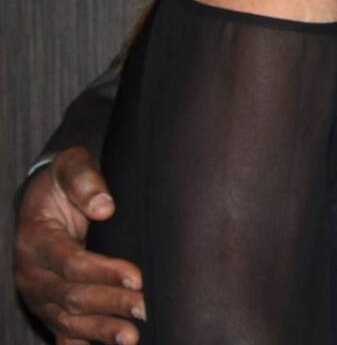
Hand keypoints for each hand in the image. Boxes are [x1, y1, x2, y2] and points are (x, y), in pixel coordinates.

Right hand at [13, 148, 144, 344]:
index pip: (71, 263)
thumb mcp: (71, 167)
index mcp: (36, 242)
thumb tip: (105, 206)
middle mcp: (32, 275)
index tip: (138, 277)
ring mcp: (40, 297)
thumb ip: (85, 181)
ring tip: (132, 337)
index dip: (104, 272)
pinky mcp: (51, 309)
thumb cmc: (63, 182)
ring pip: (68, 321)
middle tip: (145, 309)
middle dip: (110, 305)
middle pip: (72, 297)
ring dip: (100, 332)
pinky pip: (64, 334)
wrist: (43, 200)